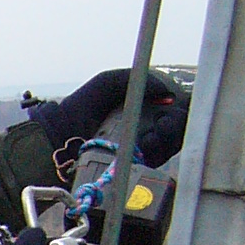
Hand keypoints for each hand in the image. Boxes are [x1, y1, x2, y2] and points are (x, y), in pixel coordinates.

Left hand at [30, 67, 187, 165]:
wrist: (62, 133)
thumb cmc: (83, 106)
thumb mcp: (110, 82)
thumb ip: (140, 80)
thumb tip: (169, 93)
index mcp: (146, 105)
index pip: (178, 106)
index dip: (180, 106)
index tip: (168, 105)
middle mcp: (149, 126)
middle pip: (181, 125)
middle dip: (175, 123)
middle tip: (161, 124)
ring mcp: (145, 147)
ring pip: (175, 142)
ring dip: (168, 138)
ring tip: (149, 137)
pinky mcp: (138, 165)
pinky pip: (161, 159)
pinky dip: (158, 151)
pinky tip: (144, 147)